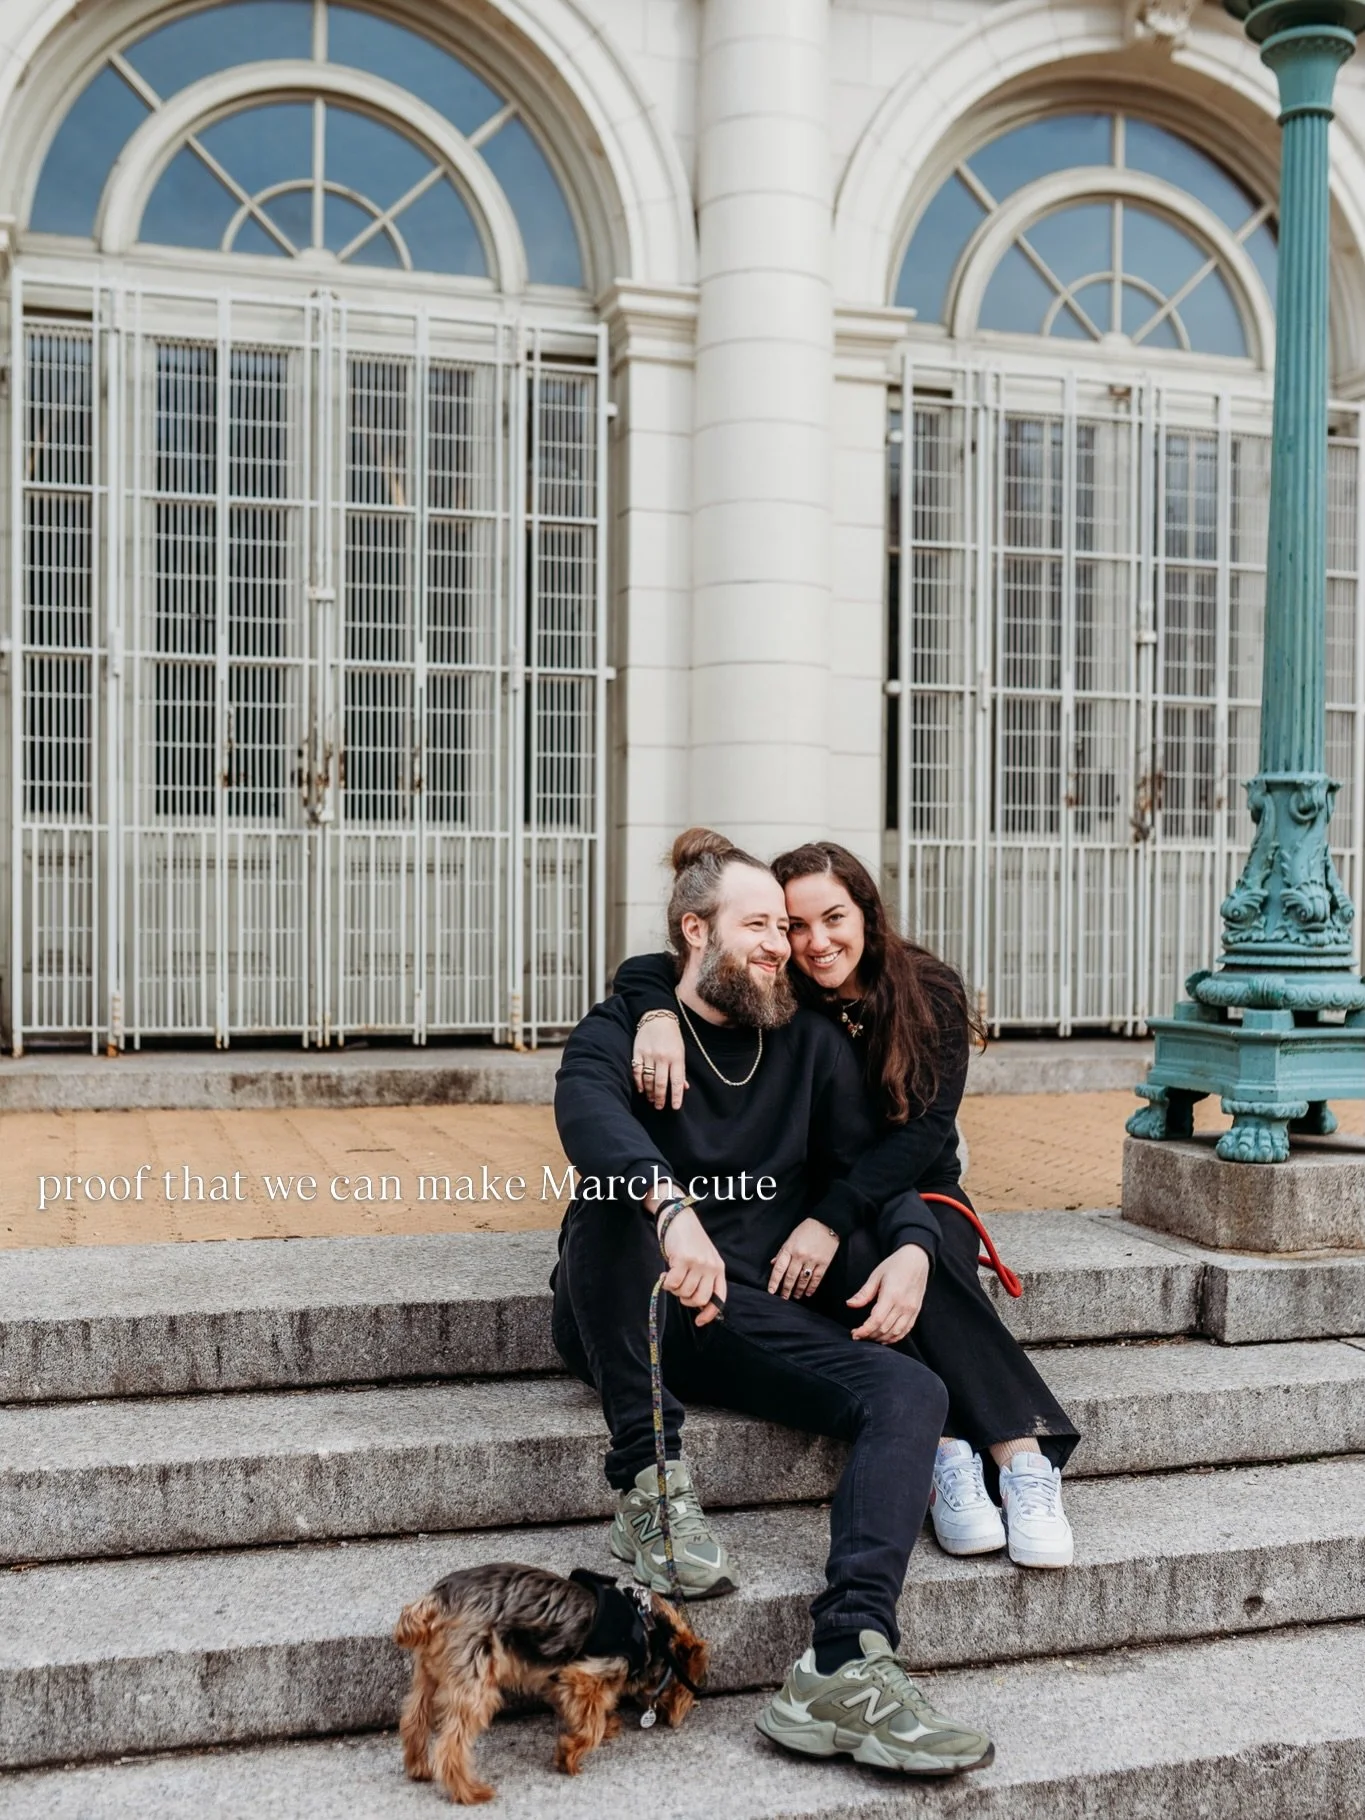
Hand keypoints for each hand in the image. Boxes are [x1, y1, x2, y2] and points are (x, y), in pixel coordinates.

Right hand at [632, 1014, 687, 1110]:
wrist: (658, 1017)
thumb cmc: (672, 1037)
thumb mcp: (681, 1052)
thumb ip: (681, 1070)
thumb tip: (684, 1088)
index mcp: (677, 1058)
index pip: (677, 1081)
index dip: (676, 1096)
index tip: (674, 1107)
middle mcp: (663, 1057)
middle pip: (660, 1083)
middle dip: (660, 1098)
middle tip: (659, 1107)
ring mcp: (649, 1055)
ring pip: (648, 1079)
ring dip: (649, 1092)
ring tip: (651, 1099)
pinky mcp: (638, 1052)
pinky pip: (637, 1071)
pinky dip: (638, 1082)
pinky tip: (641, 1089)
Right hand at [659, 1207, 726, 1326]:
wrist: (679, 1216)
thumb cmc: (689, 1239)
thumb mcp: (703, 1258)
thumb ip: (703, 1277)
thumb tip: (696, 1303)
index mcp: (719, 1268)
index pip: (719, 1297)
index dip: (710, 1313)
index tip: (699, 1321)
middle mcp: (711, 1267)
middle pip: (699, 1299)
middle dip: (685, 1299)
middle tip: (679, 1288)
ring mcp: (698, 1263)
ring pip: (685, 1292)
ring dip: (674, 1289)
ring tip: (672, 1275)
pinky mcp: (684, 1259)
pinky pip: (673, 1283)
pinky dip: (666, 1282)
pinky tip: (666, 1273)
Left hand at [768, 1218, 839, 1299]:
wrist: (826, 1223)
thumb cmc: (806, 1230)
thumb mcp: (790, 1238)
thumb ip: (782, 1252)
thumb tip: (773, 1264)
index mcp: (790, 1249)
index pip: (779, 1268)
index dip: (774, 1281)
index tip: (771, 1291)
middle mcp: (800, 1255)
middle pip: (790, 1277)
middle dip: (786, 1290)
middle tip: (783, 1298)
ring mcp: (812, 1260)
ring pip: (803, 1280)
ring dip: (798, 1290)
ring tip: (795, 1296)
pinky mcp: (824, 1262)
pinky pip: (816, 1278)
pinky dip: (811, 1287)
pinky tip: (808, 1293)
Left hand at [847, 1244, 929, 1343]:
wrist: (917, 1260)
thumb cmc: (894, 1265)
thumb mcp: (876, 1275)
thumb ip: (864, 1293)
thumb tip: (849, 1304)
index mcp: (891, 1295)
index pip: (876, 1320)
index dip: (864, 1330)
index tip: (854, 1334)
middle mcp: (903, 1305)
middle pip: (884, 1328)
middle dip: (869, 1335)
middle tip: (857, 1335)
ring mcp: (911, 1310)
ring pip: (895, 1333)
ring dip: (880, 1338)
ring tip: (869, 1337)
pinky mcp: (916, 1312)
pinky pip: (905, 1330)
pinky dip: (894, 1338)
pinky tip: (884, 1338)